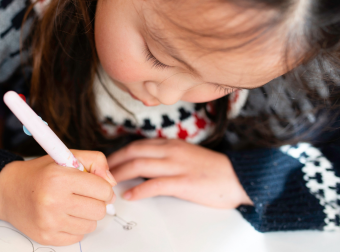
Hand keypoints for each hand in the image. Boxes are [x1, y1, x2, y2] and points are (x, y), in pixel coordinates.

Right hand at [0, 150, 116, 245]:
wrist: (7, 191)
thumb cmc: (40, 173)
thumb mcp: (66, 156)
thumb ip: (95, 161)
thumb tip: (111, 182)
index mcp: (59, 178)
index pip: (103, 189)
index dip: (104, 187)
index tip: (97, 186)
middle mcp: (53, 201)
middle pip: (100, 210)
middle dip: (97, 202)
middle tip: (84, 195)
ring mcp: (49, 222)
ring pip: (91, 225)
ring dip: (86, 215)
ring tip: (72, 205)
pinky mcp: (47, 237)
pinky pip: (78, 237)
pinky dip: (76, 227)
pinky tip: (64, 215)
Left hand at [107, 139, 252, 207]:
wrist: (238, 178)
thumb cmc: (212, 170)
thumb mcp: (187, 156)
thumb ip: (166, 157)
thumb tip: (144, 166)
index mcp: (172, 144)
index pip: (137, 145)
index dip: (119, 153)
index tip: (107, 163)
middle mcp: (172, 151)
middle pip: (133, 152)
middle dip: (114, 163)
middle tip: (101, 174)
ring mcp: (177, 166)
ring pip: (140, 165)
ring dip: (120, 175)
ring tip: (109, 185)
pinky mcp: (184, 182)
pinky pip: (155, 185)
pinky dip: (139, 190)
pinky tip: (130, 196)